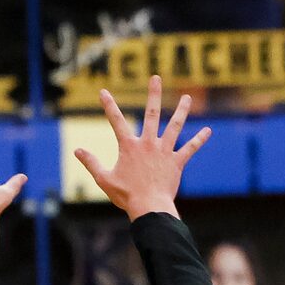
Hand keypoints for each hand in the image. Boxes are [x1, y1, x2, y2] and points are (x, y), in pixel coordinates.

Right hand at [75, 75, 210, 220]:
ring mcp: (164, 151)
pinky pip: (190, 149)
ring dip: (181, 110)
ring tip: (186, 98)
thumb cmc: (126, 195)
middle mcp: (148, 143)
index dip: (108, 106)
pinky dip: (199, 140)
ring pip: (174, 126)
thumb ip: (91, 163)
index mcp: (129, 147)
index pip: (116, 121)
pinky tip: (207, 131)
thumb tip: (77, 150)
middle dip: (153, 94)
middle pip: (151, 114)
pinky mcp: (176, 162)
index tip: (103, 91)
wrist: (149, 207)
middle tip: (156, 77)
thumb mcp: (104, 180)